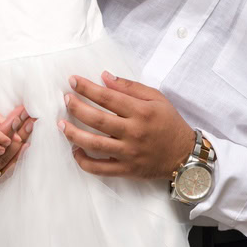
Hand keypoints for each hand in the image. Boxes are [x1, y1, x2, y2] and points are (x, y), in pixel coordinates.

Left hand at [58, 70, 195, 178]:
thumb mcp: (157, 99)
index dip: (87, 88)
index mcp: (141, 112)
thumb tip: (105, 77)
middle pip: (97, 119)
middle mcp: (133, 132)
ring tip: (61, 124)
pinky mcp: (126, 169)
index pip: (108, 97)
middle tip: (66, 99)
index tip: (72, 81)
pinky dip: (83, 161)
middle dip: (76, 107)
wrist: (185, 155)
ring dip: (73, 133)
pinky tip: (75, 151)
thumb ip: (130, 87)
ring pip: (94, 144)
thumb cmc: (169, 123)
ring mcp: (128, 153)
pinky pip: (99, 168)